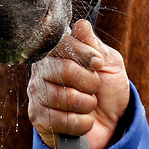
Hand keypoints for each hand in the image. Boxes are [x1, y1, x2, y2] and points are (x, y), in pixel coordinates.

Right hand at [27, 19, 129, 148]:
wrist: (110, 122)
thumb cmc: (107, 87)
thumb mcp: (109, 62)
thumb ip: (94, 44)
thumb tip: (81, 25)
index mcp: (58, 50)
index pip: (64, 44)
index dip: (85, 54)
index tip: (99, 62)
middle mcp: (42, 69)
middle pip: (65, 71)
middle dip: (90, 82)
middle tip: (95, 86)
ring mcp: (38, 93)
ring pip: (65, 97)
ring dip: (87, 104)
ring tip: (89, 103)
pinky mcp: (38, 117)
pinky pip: (61, 121)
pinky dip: (81, 123)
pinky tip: (84, 120)